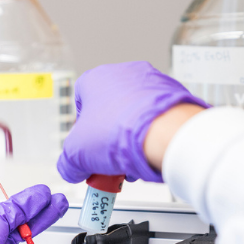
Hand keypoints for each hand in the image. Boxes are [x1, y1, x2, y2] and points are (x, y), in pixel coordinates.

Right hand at [57, 61, 209, 183]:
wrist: (166, 133)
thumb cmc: (121, 132)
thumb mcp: (76, 155)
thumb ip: (69, 162)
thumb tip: (72, 169)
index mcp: (95, 78)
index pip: (81, 108)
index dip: (84, 134)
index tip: (89, 152)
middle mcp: (124, 73)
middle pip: (110, 113)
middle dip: (110, 140)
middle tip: (112, 161)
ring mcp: (152, 81)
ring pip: (135, 116)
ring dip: (132, 139)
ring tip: (134, 161)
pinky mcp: (174, 94)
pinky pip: (158, 117)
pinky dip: (154, 134)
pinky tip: (152, 152)